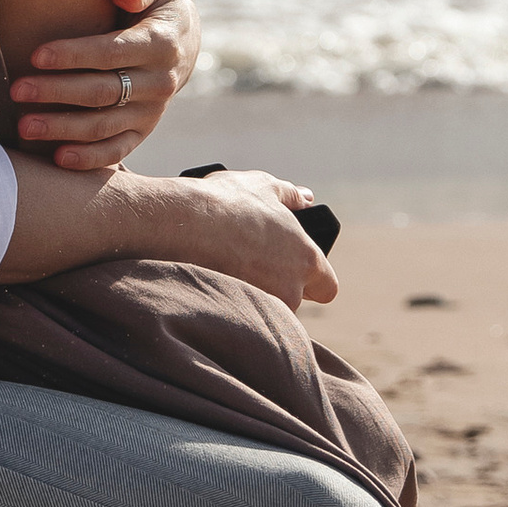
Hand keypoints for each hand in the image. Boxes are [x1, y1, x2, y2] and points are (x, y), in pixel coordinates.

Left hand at [9, 0, 201, 171]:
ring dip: (63, 129)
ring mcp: (153, 111)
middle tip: (16, 91)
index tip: (35, 55)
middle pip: (102, 92)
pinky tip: (58, 158)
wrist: (183, 42)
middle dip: (56, 92)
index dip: (73, 56)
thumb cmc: (154, 6)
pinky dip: (89, 158)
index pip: (111, 52)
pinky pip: (118, 150)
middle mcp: (160, 82)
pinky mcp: (144, 130)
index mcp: (161, 44)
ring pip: (104, 126)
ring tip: (25, 127)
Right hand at [151, 167, 337, 309]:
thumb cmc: (226, 203)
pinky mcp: (233, 319)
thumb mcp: (264, 186)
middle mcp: (291, 291)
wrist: (180, 226)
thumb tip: (306, 198)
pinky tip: (212, 279)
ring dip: (252, 295)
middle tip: (250, 262)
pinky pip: (238, 318)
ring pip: (264, 309)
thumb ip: (291, 196)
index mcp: (306, 260)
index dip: (313, 279)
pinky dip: (228, 305)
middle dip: (276, 286)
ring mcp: (261, 308)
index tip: (294, 269)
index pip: (327, 286)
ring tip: (225, 268)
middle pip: (293, 299)